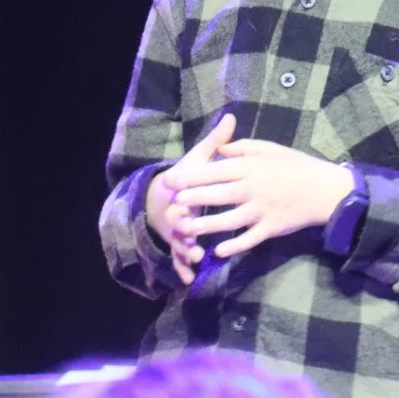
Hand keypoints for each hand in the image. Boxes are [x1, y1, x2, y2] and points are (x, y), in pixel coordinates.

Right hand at [146, 113, 235, 283]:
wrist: (167, 195)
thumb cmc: (191, 175)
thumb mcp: (201, 158)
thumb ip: (217, 143)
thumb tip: (231, 118)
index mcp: (183, 189)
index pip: (182, 192)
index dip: (183, 196)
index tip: (185, 201)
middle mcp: (177, 211)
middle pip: (178, 219)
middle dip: (183, 225)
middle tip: (190, 231)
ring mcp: (178, 231)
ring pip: (179, 242)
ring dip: (185, 250)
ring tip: (195, 257)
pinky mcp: (181, 244)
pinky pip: (181, 260)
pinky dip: (183, 269)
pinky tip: (189, 279)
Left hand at [163, 139, 354, 258]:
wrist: (325, 189)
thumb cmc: (296, 165)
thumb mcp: (270, 148)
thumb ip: (242, 147)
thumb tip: (219, 148)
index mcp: (252, 166)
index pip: (216, 170)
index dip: (192, 175)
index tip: (172, 180)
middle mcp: (254, 188)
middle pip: (219, 194)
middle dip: (194, 199)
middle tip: (173, 203)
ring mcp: (262, 210)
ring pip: (230, 219)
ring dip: (207, 225)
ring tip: (187, 229)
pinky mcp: (271, 228)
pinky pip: (250, 239)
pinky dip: (235, 245)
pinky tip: (218, 250)